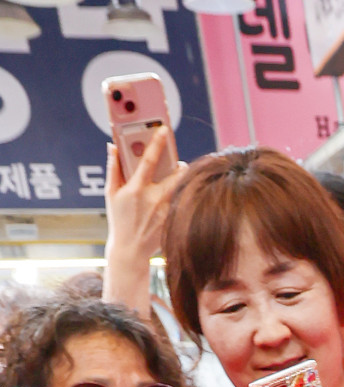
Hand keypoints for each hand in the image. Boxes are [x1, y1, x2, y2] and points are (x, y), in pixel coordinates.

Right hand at [104, 128, 184, 266]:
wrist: (130, 250)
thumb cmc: (119, 219)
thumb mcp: (111, 193)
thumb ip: (113, 168)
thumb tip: (113, 146)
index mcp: (136, 190)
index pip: (149, 160)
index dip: (157, 142)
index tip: (164, 129)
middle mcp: (153, 199)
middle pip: (176, 174)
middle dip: (179, 165)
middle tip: (176, 163)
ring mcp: (166, 211)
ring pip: (183, 188)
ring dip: (182, 180)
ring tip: (177, 178)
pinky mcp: (173, 221)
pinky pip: (183, 202)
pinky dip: (182, 196)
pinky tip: (177, 197)